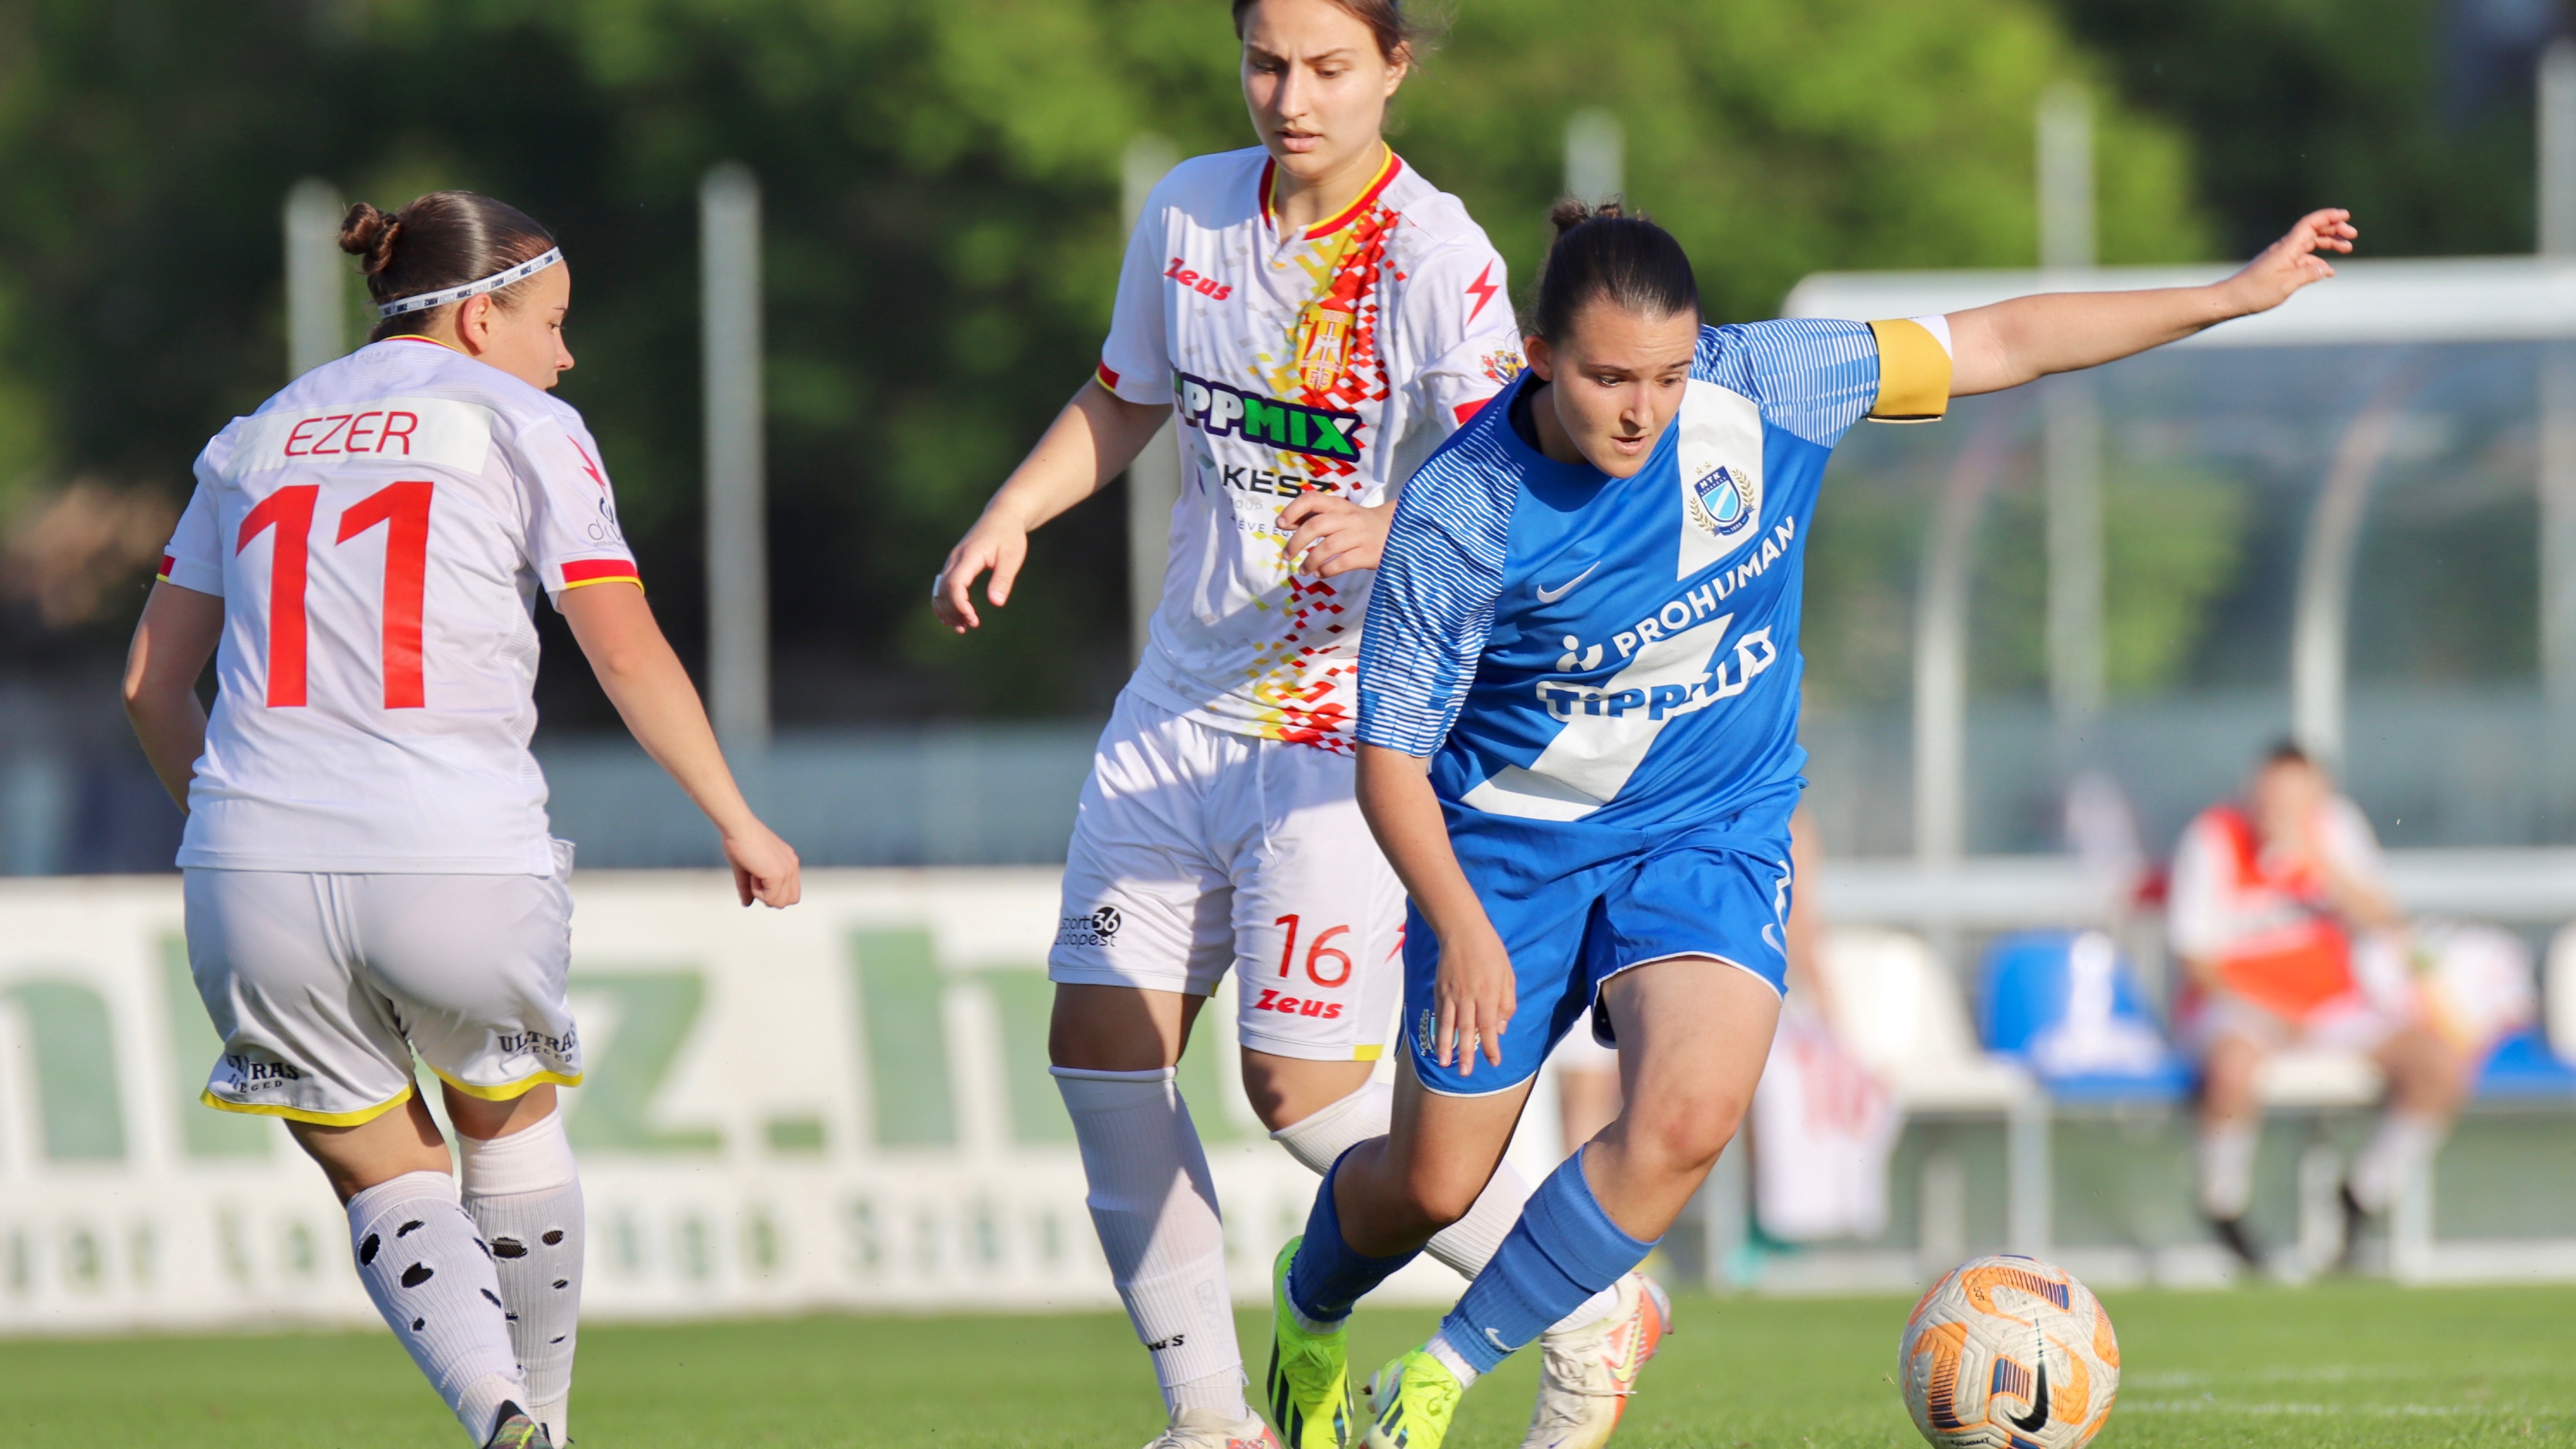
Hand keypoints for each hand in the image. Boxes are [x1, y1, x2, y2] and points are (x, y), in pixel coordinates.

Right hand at [722, 821, 801, 907]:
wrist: (738, 827)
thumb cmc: (740, 841)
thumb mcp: (746, 869)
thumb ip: (748, 888)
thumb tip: (747, 903)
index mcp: (788, 862)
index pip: (791, 892)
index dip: (774, 893)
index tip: (757, 880)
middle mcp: (792, 866)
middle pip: (790, 900)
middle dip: (771, 898)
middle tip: (756, 880)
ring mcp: (787, 870)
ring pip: (780, 903)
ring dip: (763, 895)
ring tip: (754, 875)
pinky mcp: (778, 875)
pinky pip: (770, 899)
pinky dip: (757, 891)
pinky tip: (752, 874)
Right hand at [933, 513, 1029, 632]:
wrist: (1001, 516)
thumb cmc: (1009, 536)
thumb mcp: (1012, 557)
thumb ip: (1003, 579)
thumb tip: (997, 603)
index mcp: (968, 556)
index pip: (954, 584)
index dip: (960, 604)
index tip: (973, 619)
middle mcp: (955, 559)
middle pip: (943, 590)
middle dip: (954, 611)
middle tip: (971, 625)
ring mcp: (952, 561)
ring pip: (940, 590)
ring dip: (947, 610)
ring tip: (962, 628)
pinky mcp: (954, 565)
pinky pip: (942, 587)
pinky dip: (946, 603)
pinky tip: (954, 618)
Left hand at [1278, 493, 1390, 576]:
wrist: (1396, 532)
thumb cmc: (1358, 525)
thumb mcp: (1338, 514)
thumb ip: (1313, 516)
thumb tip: (1285, 523)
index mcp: (1338, 505)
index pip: (1312, 499)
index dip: (1293, 510)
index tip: (1280, 524)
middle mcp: (1349, 517)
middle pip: (1316, 525)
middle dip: (1296, 542)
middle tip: (1287, 555)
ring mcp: (1360, 535)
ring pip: (1327, 547)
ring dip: (1309, 561)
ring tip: (1302, 570)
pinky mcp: (1368, 554)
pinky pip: (1342, 563)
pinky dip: (1326, 570)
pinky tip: (1320, 573)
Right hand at [1431, 923, 1514, 1074]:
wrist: (1462, 931)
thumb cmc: (1490, 952)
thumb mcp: (1508, 976)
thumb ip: (1507, 1003)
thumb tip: (1501, 1028)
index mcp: (1489, 994)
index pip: (1490, 1026)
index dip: (1492, 1047)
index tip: (1494, 1062)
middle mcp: (1469, 997)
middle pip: (1468, 1030)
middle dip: (1467, 1054)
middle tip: (1464, 1074)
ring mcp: (1452, 994)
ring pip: (1449, 1024)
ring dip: (1447, 1046)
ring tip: (1444, 1063)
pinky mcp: (1440, 989)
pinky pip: (1440, 1013)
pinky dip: (1439, 1029)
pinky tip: (1438, 1042)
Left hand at [2221, 208, 2355, 317]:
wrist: (2230, 299)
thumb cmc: (2254, 292)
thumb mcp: (2285, 285)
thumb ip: (2307, 275)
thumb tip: (2326, 269)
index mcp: (2286, 248)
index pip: (2310, 224)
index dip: (2328, 216)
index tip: (2346, 215)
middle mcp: (2285, 249)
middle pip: (2313, 231)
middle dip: (2334, 229)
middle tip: (2352, 235)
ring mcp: (2283, 257)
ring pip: (2310, 244)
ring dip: (2329, 243)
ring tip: (2347, 248)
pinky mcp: (2281, 267)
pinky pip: (2304, 259)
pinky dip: (2317, 261)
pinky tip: (2327, 270)